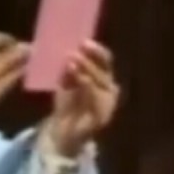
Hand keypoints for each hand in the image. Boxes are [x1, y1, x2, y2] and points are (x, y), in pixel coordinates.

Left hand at [48, 40, 119, 156]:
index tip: (83, 42)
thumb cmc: (67, 102)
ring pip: (102, 82)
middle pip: (105, 69)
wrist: (63, 131)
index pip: (105, 59)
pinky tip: (80, 78)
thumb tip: (66, 49)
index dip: (96, 50)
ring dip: (87, 70)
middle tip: (74, 51)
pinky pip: (98, 100)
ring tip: (72, 63)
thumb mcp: (65, 81)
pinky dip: (89, 86)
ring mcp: (108, 103)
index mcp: (103, 77)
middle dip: (90, 59)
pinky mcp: (103, 117)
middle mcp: (110, 88)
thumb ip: (68, 68)